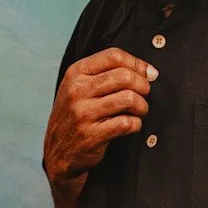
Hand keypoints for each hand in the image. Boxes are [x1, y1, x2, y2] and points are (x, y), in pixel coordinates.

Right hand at [43, 46, 155, 195]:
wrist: (57, 151)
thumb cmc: (76, 115)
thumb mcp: (80, 87)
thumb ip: (107, 74)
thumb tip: (149, 71)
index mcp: (76, 73)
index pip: (114, 56)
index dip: (137, 64)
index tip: (148, 74)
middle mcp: (77, 90)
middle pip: (125, 76)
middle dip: (143, 86)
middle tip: (144, 95)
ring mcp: (83, 113)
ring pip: (129, 99)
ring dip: (142, 106)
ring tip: (140, 111)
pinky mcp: (91, 135)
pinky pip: (126, 123)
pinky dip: (136, 124)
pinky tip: (132, 125)